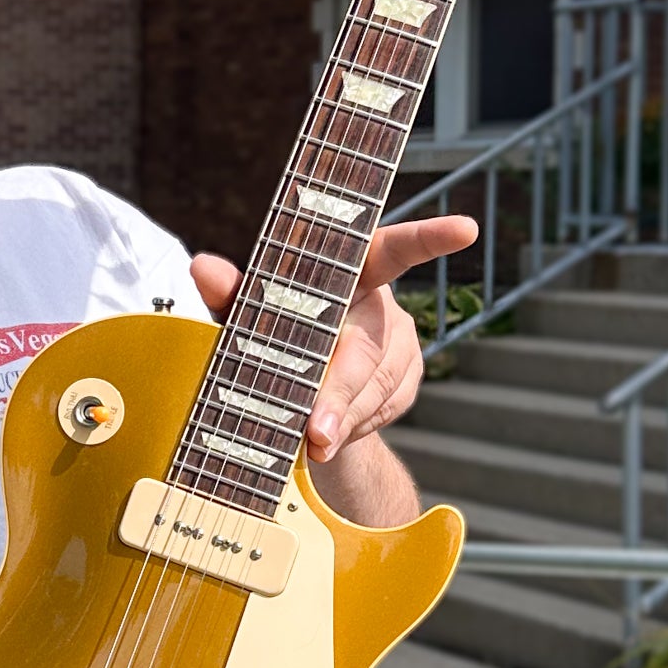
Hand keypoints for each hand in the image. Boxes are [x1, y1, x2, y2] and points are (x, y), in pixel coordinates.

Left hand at [189, 215, 477, 462]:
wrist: (297, 395)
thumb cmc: (274, 336)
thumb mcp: (248, 317)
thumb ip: (233, 293)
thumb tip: (203, 267)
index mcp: (351, 270)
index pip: (392, 248)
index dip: (428, 237)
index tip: (463, 228)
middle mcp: (382, 302)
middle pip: (370, 346)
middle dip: (341, 391)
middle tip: (316, 431)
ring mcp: (401, 343)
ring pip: (377, 387)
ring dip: (342, 417)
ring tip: (313, 440)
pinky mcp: (408, 381)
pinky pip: (385, 409)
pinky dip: (354, 425)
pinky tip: (334, 430)